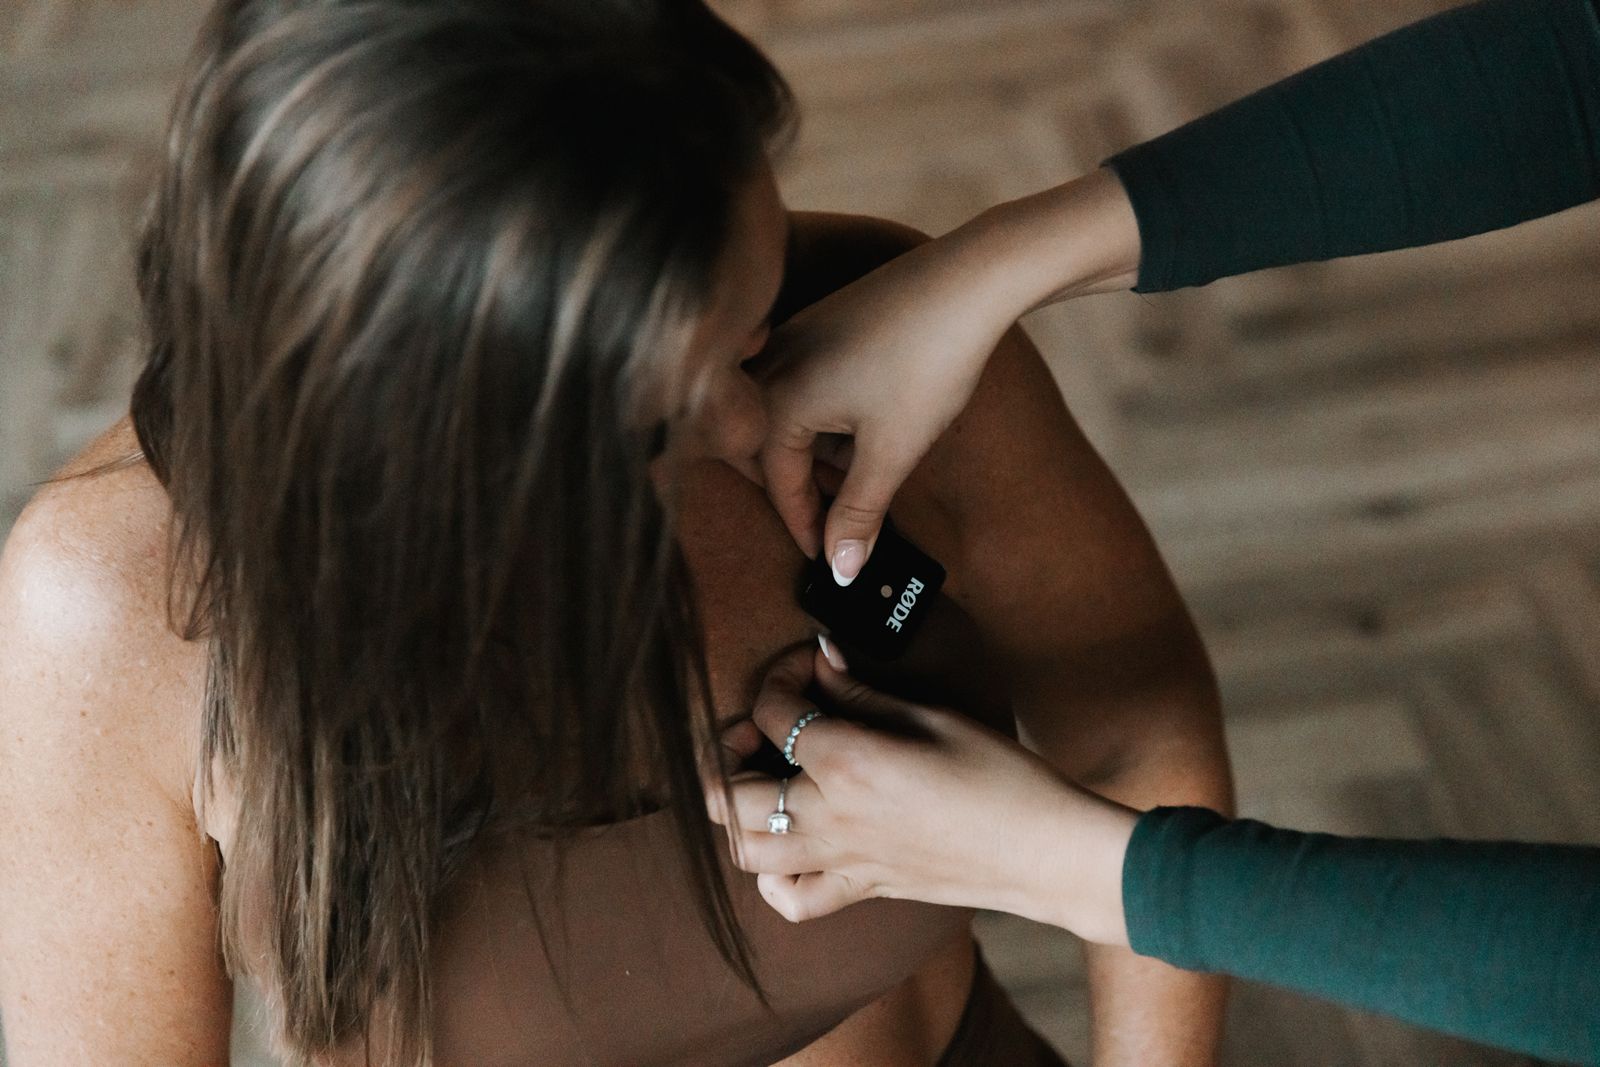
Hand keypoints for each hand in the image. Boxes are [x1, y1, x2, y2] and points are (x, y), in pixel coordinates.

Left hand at [703, 642, 1137, 943]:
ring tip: (761, 780)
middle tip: (756, 726)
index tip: (804, 665)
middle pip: (729, 793)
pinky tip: (790, 847)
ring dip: (736, 812)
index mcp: (847, 762)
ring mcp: (840, 861)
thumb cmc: (1000, 776)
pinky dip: (773, 879)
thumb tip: (821, 661)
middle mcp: (829, 817)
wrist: (1043, 851)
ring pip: (744, 851)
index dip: (780, 676)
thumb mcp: (932, 717)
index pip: (773, 712)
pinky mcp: (861, 889)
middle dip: (723, 750)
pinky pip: (792, 900)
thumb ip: (863, 694)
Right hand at [757, 234, 1012, 583]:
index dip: (804, 526)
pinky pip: (801, 381)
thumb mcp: (892, 452)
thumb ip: (858, 513)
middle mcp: (774, 362)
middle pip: (764, 446)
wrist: (968, 282)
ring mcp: (796, 335)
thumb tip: (840, 568)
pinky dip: (821, 416)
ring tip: (856, 475)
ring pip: (782, 413)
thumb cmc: (927, 361)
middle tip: (831, 523)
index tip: (826, 558)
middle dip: (797, 489)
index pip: (777, 481)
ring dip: (811, 452)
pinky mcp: (822, 320)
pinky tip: (862, 427)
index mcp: (779, 398)